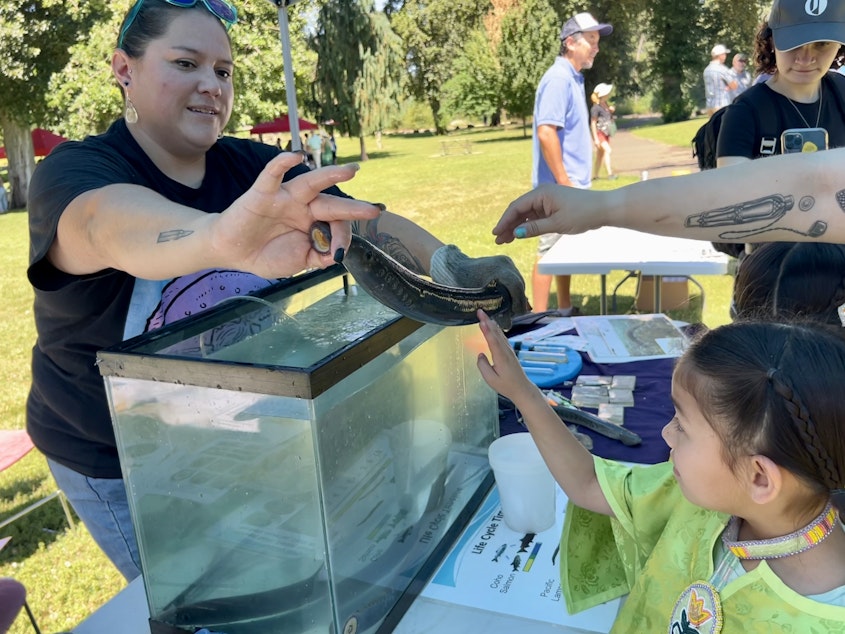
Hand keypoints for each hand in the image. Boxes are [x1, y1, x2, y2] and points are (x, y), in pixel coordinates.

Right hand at [211, 153, 379, 277]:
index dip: (340, 238)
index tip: (337, 254)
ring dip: (331, 175)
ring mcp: (285, 198)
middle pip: (332, 204)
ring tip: (351, 170)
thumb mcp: (299, 262)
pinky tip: (297, 156)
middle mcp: (304, 207)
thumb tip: (337, 254)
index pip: (336, 225)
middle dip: (353, 207)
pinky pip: (273, 175)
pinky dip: (283, 164)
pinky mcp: (263, 193)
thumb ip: (319, 257)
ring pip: (311, 183)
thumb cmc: (266, 253)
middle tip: (374, 209)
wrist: (232, 252)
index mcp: (314, 223)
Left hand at [429, 245, 530, 325]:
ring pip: (518, 282)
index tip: (515, 315)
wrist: (453, 266)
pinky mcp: (505, 263)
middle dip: (517, 301)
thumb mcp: (477, 300)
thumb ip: (493, 311)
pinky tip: (505, 300)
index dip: (518, 303)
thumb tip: (508, 326)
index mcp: (500, 269)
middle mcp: (506, 263)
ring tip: (508, 308)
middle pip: (519, 285)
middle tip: (511, 315)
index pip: (516, 287)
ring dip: (515, 296)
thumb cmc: (461, 284)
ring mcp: (506, 261)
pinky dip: (511, 290)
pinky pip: (513, 278)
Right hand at [475, 309, 537, 403]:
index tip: (481, 320)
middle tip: (480, 311)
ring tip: (484, 315)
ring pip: (499, 333)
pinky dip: (496, 329)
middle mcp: (506, 351)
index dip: (486, 330)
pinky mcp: (509, 351)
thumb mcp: (491, 380)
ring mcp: (509, 350)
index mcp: (501, 357)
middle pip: (496, 333)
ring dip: (491, 323)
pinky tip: (493, 326)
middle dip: (487, 321)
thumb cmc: (506, 385)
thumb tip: (480, 354)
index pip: (492, 341)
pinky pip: (502, 337)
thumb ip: (483, 366)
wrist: (521, 388)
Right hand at [492, 183, 603, 244]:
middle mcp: (542, 194)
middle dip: (508, 225)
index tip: (495, 233)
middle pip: (519, 211)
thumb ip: (535, 228)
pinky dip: (527, 226)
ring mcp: (547, 201)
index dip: (504, 221)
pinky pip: (535, 216)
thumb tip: (516, 233)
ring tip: (506, 241)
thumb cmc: (583, 214)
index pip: (516, 208)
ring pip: (526, 214)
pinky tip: (520, 235)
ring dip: (516, 227)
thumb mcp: (557, 224)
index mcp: (541, 194)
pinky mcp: (552, 207)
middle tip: (498, 240)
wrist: (603, 209)